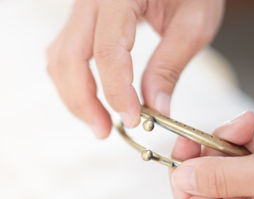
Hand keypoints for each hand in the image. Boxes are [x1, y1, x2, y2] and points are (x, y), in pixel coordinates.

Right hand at [46, 0, 224, 137]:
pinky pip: (62, 52)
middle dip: (84, 102)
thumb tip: (155, 109)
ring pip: (59, 58)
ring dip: (73, 95)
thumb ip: (170, 65)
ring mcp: (82, 8)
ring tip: (98, 122)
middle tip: (105, 131)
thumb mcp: (194, 21)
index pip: (108, 50)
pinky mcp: (81, 18)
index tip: (133, 119)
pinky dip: (71, 81)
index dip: (117, 91)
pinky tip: (89, 99)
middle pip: (69, 57)